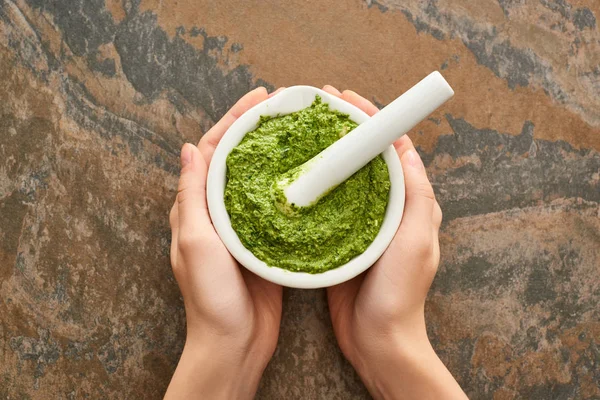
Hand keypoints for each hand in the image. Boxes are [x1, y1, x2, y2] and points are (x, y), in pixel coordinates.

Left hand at [165, 87, 283, 399]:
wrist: (235, 342)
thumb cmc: (210, 297)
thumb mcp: (195, 241)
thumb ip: (192, 195)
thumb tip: (189, 148)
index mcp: (195, 207)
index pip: (212, 151)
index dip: (233, 120)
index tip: (260, 99)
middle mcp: (217, 212)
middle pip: (237, 158)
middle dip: (257, 129)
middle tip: (284, 107)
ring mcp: (242, 226)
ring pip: (258, 177)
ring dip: (275, 152)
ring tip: (298, 130)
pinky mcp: (264, 241)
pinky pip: (276, 204)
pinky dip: (289, 183)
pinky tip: (308, 173)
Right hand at [323, 86, 466, 399]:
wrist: (378, 340)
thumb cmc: (401, 294)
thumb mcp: (415, 241)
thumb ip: (415, 196)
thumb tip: (405, 147)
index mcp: (409, 202)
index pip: (391, 148)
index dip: (370, 119)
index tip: (344, 99)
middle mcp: (387, 208)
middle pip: (365, 157)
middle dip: (343, 129)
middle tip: (316, 109)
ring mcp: (361, 223)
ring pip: (345, 177)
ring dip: (326, 153)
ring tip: (302, 134)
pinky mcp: (340, 239)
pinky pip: (329, 203)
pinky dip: (315, 184)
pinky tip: (296, 176)